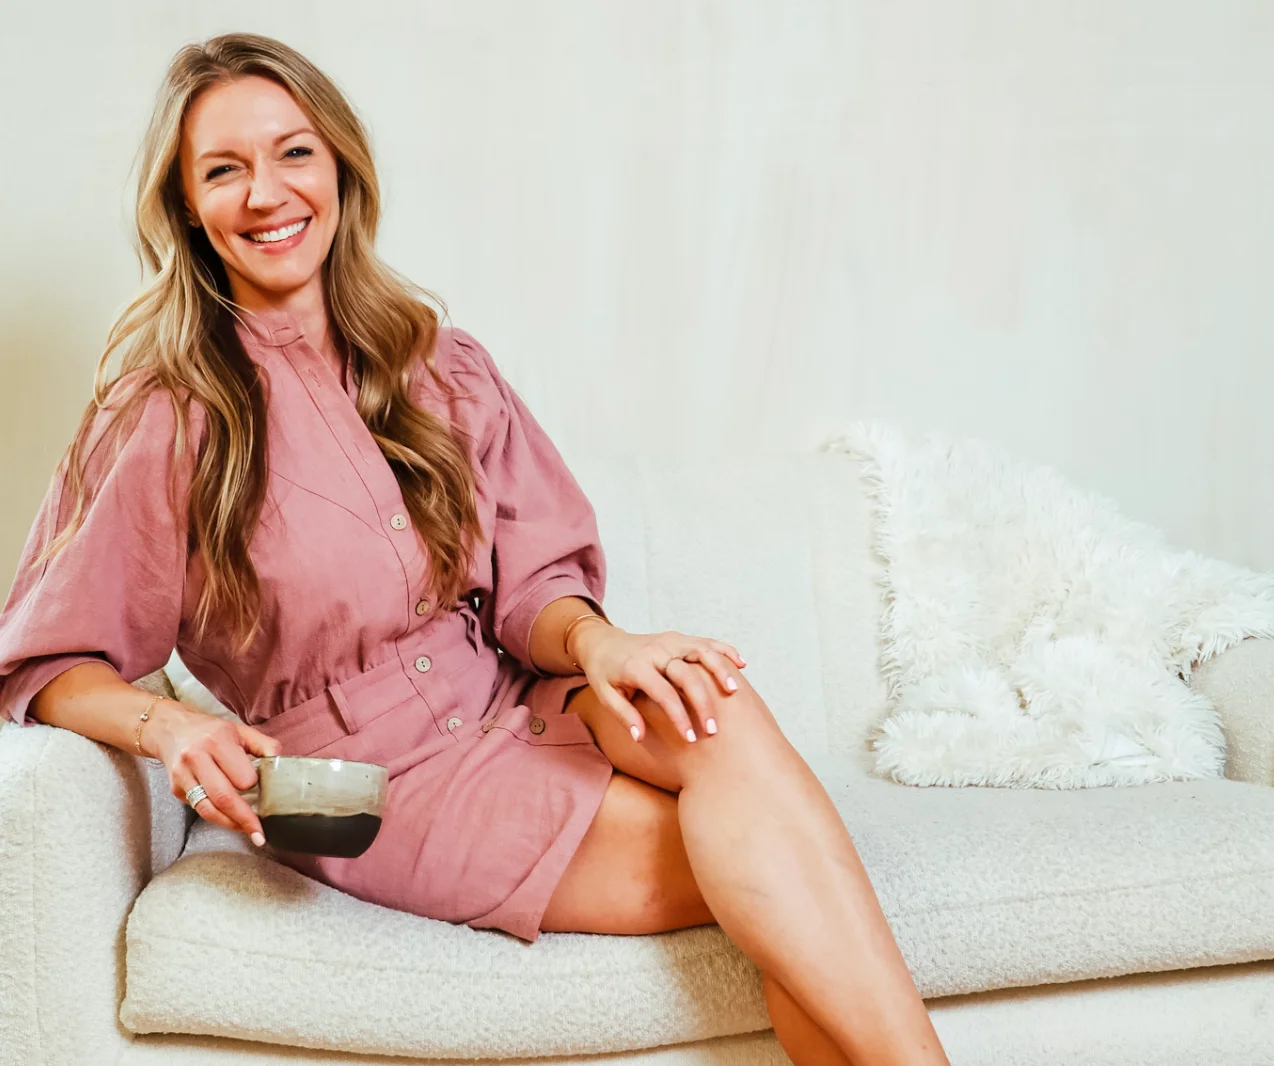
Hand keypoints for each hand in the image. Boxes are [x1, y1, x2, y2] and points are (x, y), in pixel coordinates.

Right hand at [144, 698, 281, 844]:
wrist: (173, 729)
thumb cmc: (213, 731)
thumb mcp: (241, 730)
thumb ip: (265, 745)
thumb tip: (281, 765)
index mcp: (217, 741)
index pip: (240, 775)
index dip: (254, 786)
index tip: (265, 791)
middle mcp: (196, 758)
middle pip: (223, 796)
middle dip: (244, 818)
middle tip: (260, 833)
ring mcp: (183, 775)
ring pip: (208, 809)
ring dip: (230, 824)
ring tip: (247, 831)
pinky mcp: (176, 789)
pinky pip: (199, 809)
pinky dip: (216, 817)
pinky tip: (230, 820)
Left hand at [570, 622, 746, 742]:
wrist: (602, 642)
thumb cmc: (604, 673)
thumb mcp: (605, 695)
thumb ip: (624, 715)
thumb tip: (641, 737)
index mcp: (636, 666)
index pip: (664, 694)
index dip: (679, 717)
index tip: (691, 739)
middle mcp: (656, 650)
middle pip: (687, 674)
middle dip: (703, 703)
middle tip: (714, 729)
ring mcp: (670, 640)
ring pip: (702, 650)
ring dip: (720, 670)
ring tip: (735, 692)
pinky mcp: (678, 637)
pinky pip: (706, 641)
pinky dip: (724, 650)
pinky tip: (741, 664)